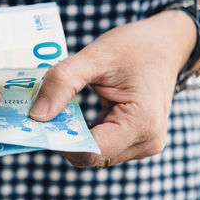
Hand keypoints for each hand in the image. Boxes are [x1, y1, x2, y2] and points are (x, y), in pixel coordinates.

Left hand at [30, 11, 195, 166]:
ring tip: (52, 110)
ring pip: (93, 152)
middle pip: (90, 155)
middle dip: (61, 137)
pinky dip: (81, 132)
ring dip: (70, 134)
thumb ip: (64, 82)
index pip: (91, 150)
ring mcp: (142, 143)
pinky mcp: (134, 139)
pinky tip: (68, 114)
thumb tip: (36, 115)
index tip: (34, 123)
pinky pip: (100, 144)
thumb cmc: (136, 46)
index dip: (59, 140)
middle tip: (36, 114)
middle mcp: (145, 142)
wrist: (165, 44)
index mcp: (141, 123)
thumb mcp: (96, 56)